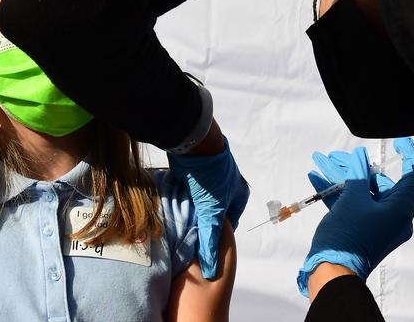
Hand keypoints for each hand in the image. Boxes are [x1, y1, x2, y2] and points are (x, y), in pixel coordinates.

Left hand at [167, 135, 248, 278]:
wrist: (193, 142)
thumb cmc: (209, 177)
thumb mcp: (211, 211)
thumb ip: (210, 240)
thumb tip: (210, 271)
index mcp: (239, 193)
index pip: (229, 223)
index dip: (216, 235)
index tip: (201, 246)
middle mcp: (229, 183)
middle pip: (214, 211)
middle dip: (202, 222)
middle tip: (188, 235)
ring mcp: (212, 175)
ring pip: (201, 200)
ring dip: (192, 208)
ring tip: (179, 221)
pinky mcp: (196, 168)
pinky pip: (191, 188)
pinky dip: (184, 196)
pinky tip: (173, 204)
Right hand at [297, 137, 413, 296]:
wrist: (332, 270)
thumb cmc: (348, 234)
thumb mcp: (353, 199)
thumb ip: (358, 174)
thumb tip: (360, 157)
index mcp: (400, 209)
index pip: (413, 176)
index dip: (408, 154)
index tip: (397, 140)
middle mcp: (392, 216)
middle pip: (379, 182)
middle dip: (355, 165)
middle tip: (335, 156)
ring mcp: (375, 223)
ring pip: (361, 192)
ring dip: (340, 176)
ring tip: (320, 161)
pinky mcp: (359, 228)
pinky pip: (350, 204)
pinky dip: (336, 192)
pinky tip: (316, 178)